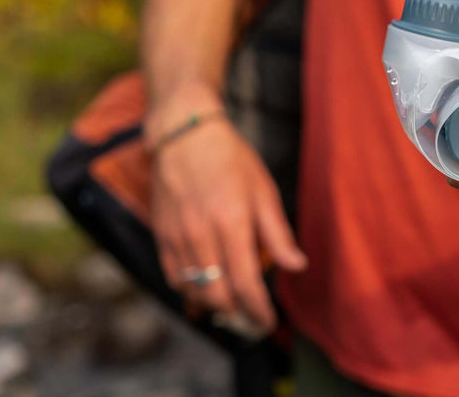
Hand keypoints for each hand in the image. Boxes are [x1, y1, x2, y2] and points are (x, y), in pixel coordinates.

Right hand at [149, 109, 306, 330]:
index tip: (268, 322)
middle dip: (238, 314)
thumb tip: (297, 266)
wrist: (184, 135)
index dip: (258, 310)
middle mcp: (202, 234)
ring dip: (214, 305)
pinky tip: (204, 289)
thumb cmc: (231, 159)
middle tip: (252, 318)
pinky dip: (189, 290)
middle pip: (218, 295)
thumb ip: (278, 234)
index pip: (245, 283)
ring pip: (194, 290)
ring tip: (232, 306)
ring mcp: (178, 235)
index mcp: (232, 223)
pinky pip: (173, 276)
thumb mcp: (264, 191)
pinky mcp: (161, 234)